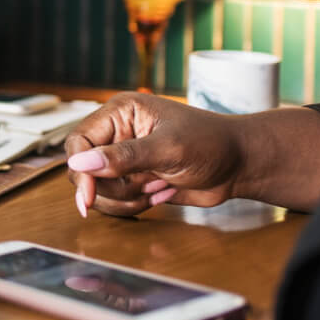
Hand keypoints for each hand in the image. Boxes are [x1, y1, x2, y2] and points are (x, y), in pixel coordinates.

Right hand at [63, 93, 246, 217]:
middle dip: (112, 188)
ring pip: (98, 190)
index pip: (79, 141)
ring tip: (159, 188)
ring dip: (127, 199)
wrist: (241, 165)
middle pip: (85, 170)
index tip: (88, 198)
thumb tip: (80, 163)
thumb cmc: (212, 144)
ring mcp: (124, 157)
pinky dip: (135, 206)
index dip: (81, 171)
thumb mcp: (169, 149)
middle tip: (146, 187)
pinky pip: (115, 201)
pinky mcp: (132, 178)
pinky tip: (162, 193)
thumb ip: (124, 157)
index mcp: (120, 112)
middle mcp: (116, 133)